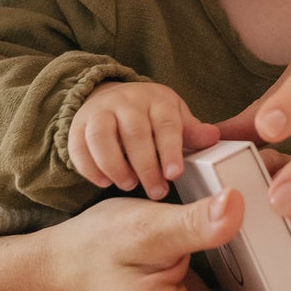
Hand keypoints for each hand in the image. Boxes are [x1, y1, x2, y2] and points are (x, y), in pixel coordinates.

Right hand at [67, 80, 219, 199]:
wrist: (112, 99)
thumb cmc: (151, 116)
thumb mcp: (175, 118)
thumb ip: (191, 131)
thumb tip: (212, 137)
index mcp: (156, 100)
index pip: (165, 123)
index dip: (170, 149)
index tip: (174, 174)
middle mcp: (127, 101)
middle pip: (134, 131)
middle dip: (145, 165)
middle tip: (157, 191)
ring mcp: (100, 111)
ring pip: (101, 136)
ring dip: (115, 165)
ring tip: (129, 185)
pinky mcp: (78, 125)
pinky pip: (78, 145)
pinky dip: (89, 167)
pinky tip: (104, 183)